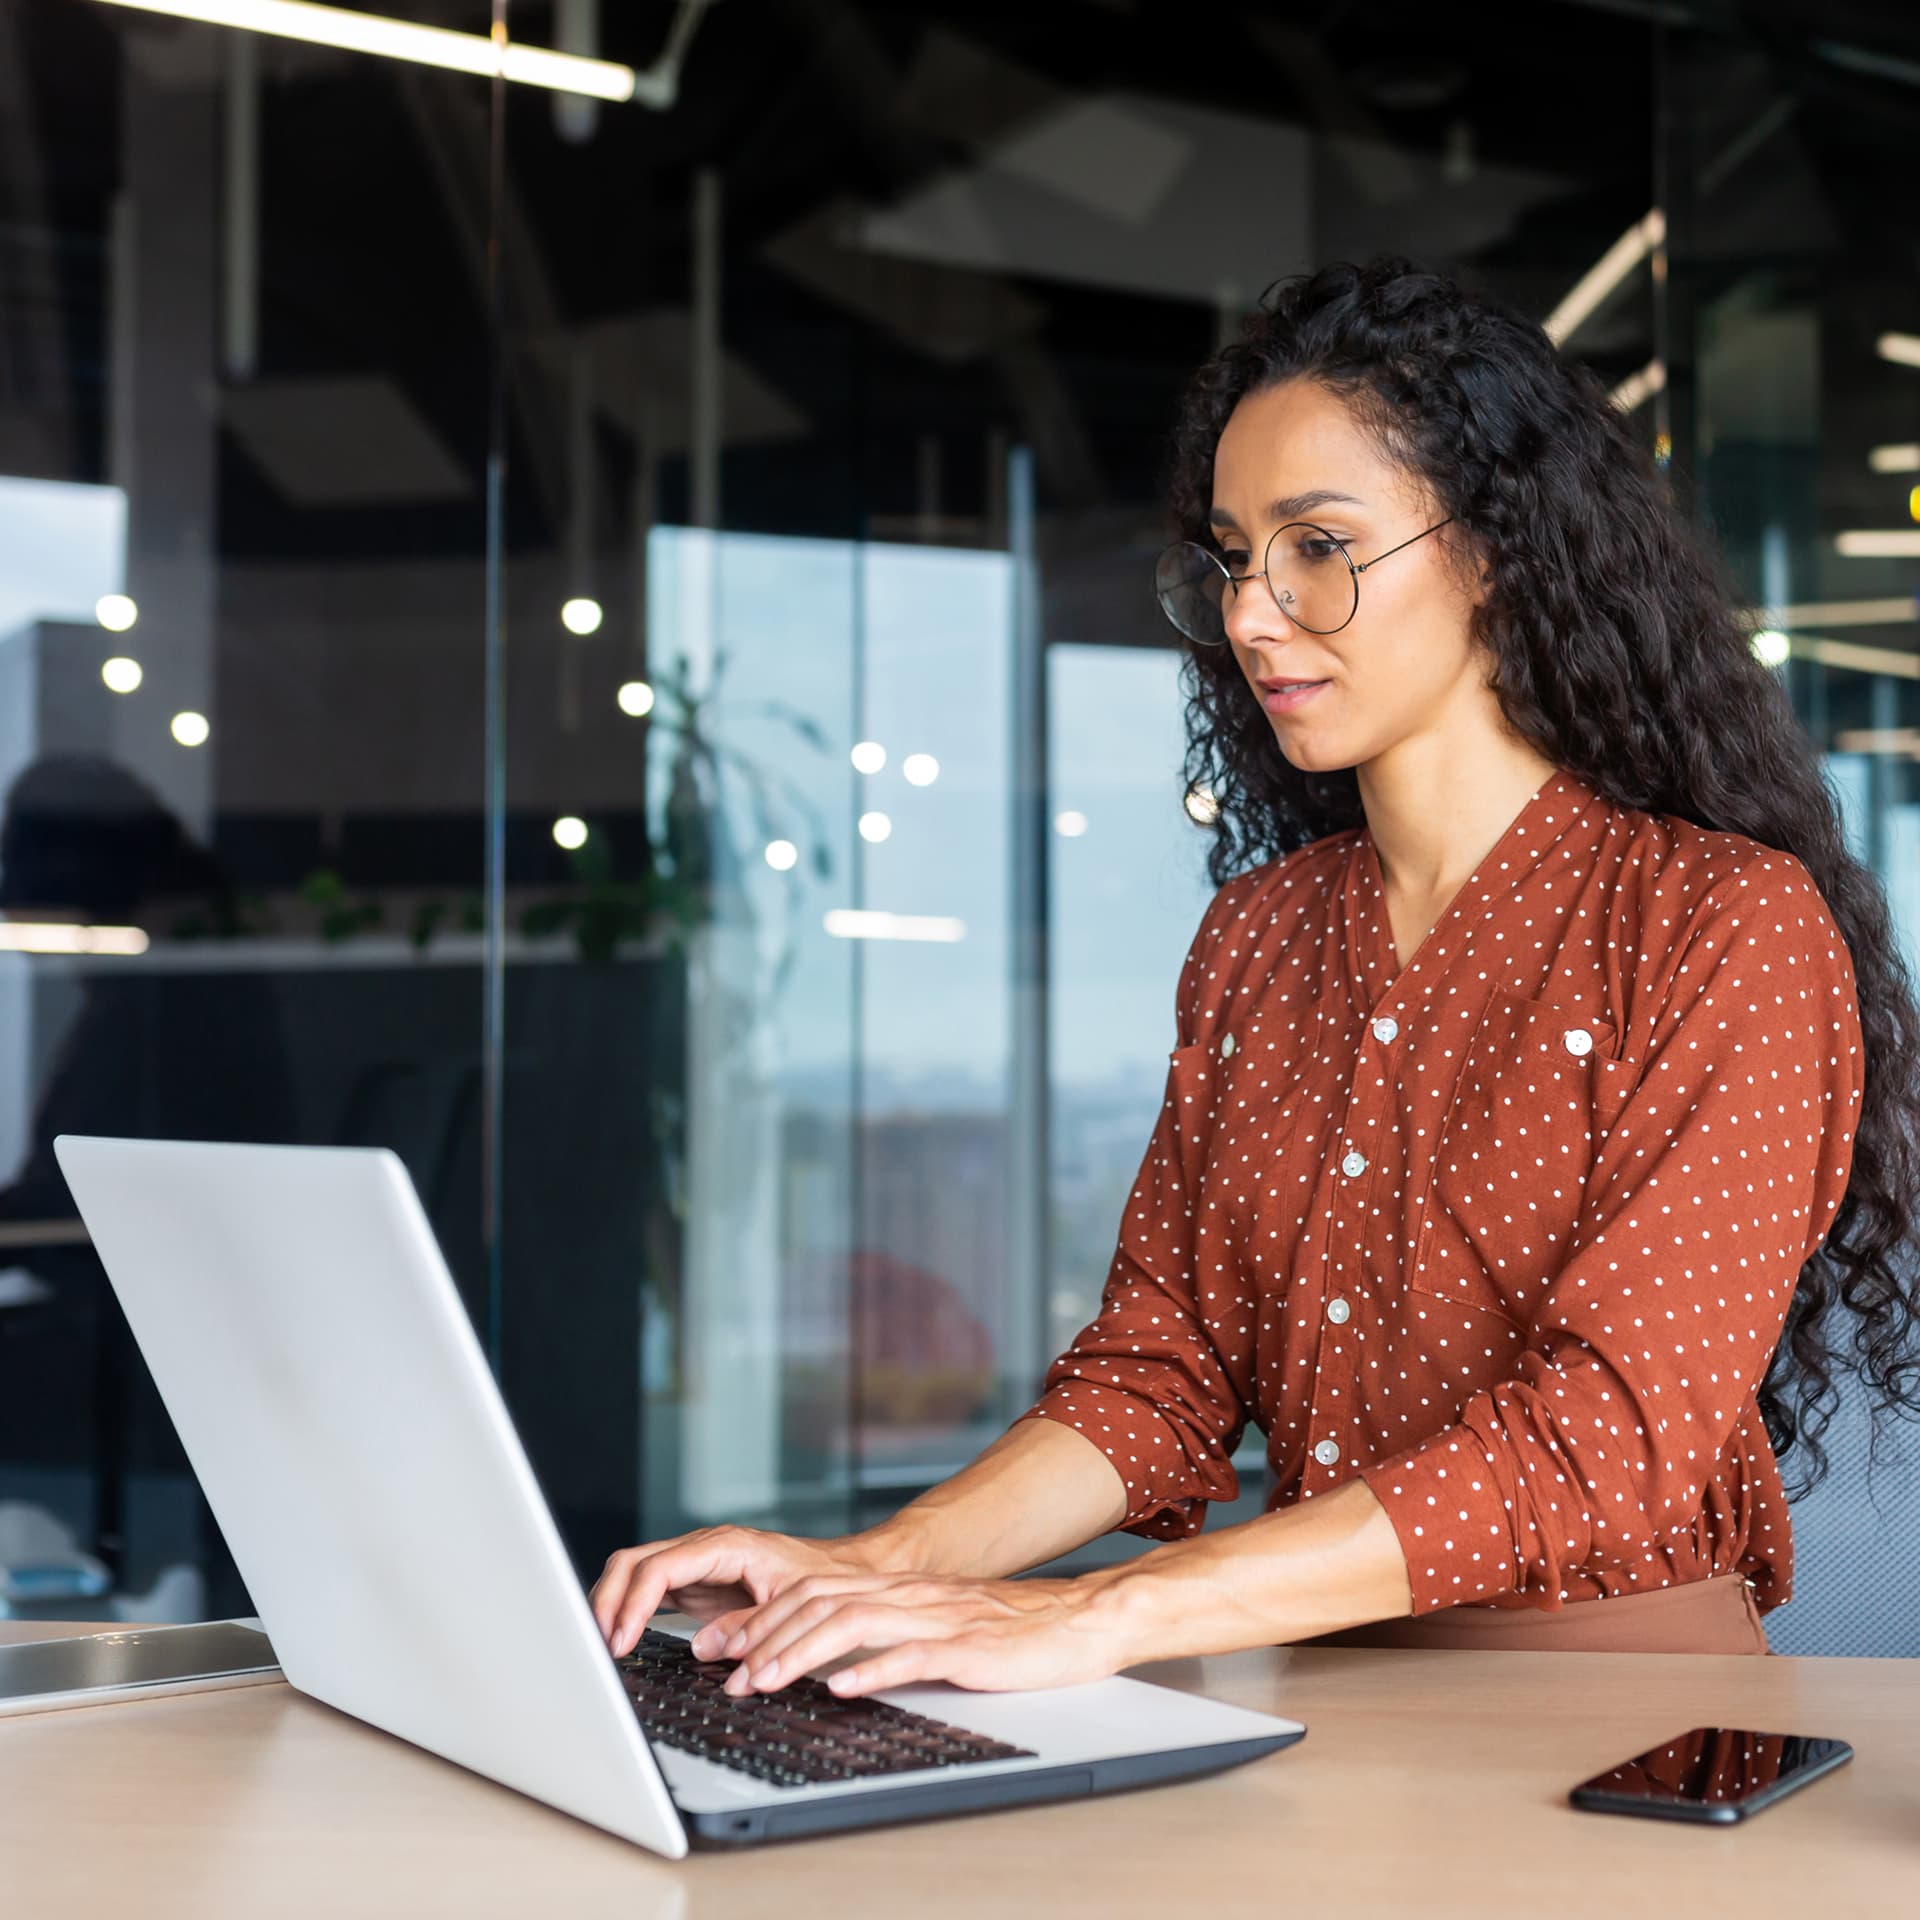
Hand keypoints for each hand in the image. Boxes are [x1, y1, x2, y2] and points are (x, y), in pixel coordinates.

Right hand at [589, 1526, 903, 1657]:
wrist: (840, 1574)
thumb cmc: (822, 1584)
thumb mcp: (791, 1606)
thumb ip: (749, 1625)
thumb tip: (703, 1647)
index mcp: (726, 1546)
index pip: (661, 1567)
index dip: (634, 1604)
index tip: (620, 1641)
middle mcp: (704, 1548)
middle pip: (633, 1562)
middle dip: (608, 1602)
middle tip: (598, 1648)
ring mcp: (694, 1563)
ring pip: (632, 1571)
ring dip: (610, 1605)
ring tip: (600, 1648)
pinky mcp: (692, 1582)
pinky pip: (646, 1588)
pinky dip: (626, 1611)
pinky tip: (618, 1639)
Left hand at [694, 1568, 1132, 1697]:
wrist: (1077, 1619)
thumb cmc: (1008, 1631)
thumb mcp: (935, 1623)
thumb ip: (886, 1632)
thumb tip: (828, 1662)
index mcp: (899, 1589)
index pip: (815, 1592)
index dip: (764, 1617)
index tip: (724, 1645)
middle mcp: (911, 1596)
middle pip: (822, 1602)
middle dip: (767, 1636)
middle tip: (729, 1671)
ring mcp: (938, 1619)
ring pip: (855, 1623)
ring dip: (804, 1653)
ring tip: (767, 1680)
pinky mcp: (968, 1648)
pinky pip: (913, 1656)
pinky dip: (873, 1671)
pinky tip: (843, 1688)